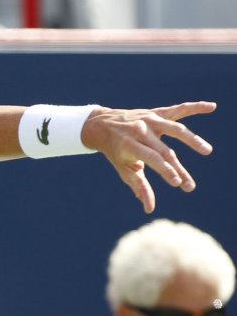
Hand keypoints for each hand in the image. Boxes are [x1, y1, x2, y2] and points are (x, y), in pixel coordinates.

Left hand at [82, 102, 215, 212]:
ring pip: (174, 128)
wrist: (102, 125)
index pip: (151, 158)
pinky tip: (212, 106)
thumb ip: (138, 186)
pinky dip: (195, 107)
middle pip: (164, 150)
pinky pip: (178, 109)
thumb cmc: (115, 151)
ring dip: (192, 139)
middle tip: (190, 187)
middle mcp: (140, 130)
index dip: (165, 170)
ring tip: (207, 151)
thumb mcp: (123, 169)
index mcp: (129, 144)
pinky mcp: (157, 113)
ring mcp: (149, 119)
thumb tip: (149, 209)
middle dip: (178, 169)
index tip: (177, 183)